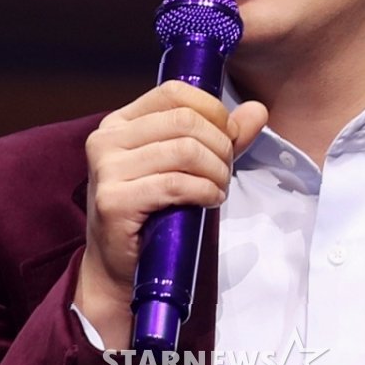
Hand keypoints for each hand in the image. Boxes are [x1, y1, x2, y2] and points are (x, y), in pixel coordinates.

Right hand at [73, 80, 267, 348]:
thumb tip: (258, 109)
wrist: (118, 272)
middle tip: (225, 171)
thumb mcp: (187, 167)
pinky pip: (175, 184)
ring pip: (184, 150)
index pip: (174, 93)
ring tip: (218, 188)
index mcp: (119, 123)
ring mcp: (106, 170)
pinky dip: (204, 191)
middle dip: (219, 145)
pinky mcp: (113, 201)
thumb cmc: (154, 215)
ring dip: (216, 171)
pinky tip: (210, 201)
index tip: (226, 138)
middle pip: (184, 121)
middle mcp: (106, 140)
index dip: (211, 110)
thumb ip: (221, 136)